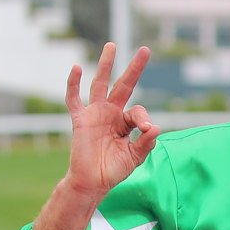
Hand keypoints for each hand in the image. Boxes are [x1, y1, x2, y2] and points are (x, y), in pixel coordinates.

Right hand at [64, 42, 160, 199]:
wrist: (92, 182)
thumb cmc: (113, 170)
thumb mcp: (134, 157)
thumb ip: (145, 143)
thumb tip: (155, 127)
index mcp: (125, 122)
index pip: (138, 111)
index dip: (143, 117)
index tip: (146, 128)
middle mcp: (111, 113)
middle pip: (123, 85)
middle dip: (134, 69)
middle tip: (145, 50)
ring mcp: (94, 114)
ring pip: (100, 84)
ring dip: (106, 65)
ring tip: (112, 46)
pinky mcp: (79, 119)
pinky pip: (73, 99)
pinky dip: (73, 84)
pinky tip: (76, 68)